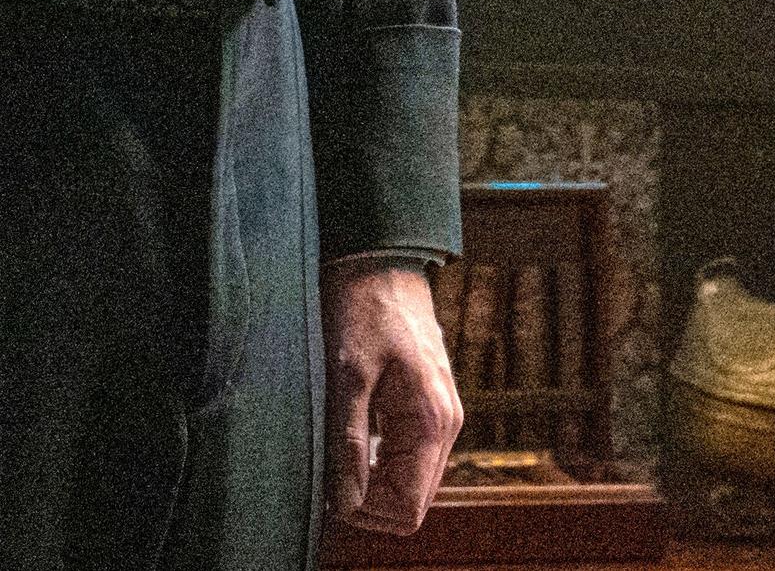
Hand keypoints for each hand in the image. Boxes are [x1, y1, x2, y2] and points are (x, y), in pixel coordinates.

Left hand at [326, 258, 464, 532]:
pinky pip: (407, 458)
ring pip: (410, 483)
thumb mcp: (347, 378)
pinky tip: (353, 440)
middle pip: (412, 502)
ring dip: (371, 482)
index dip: (365, 512)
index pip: (408, 509)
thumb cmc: (364, 310)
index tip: (330, 488)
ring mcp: (441, 416)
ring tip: (337, 453)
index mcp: (432, 421)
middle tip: (328, 473)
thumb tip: (347, 503)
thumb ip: (349, 443)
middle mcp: (446, 424)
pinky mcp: (428, 407)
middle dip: (367, 501)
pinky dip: (379, 463)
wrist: (382, 263)